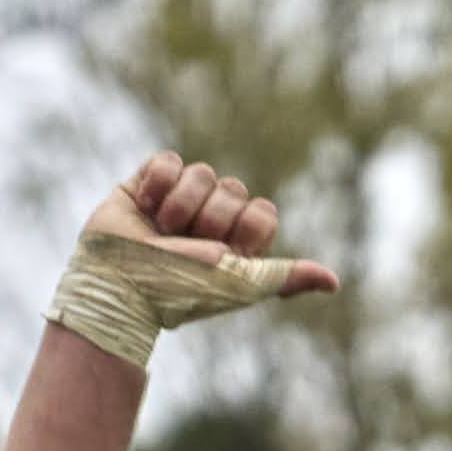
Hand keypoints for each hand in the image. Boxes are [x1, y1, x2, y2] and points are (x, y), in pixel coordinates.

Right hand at [82, 152, 340, 301]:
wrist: (118, 284)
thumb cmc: (177, 291)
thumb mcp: (238, 284)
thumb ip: (284, 277)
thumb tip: (334, 282)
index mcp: (234, 246)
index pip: (263, 210)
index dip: (246, 226)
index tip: (226, 253)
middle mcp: (209, 221)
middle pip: (233, 188)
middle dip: (212, 217)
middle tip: (187, 244)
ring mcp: (177, 200)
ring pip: (203, 172)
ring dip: (182, 204)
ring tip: (161, 231)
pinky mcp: (147, 183)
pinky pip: (169, 159)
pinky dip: (158, 183)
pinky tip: (144, 209)